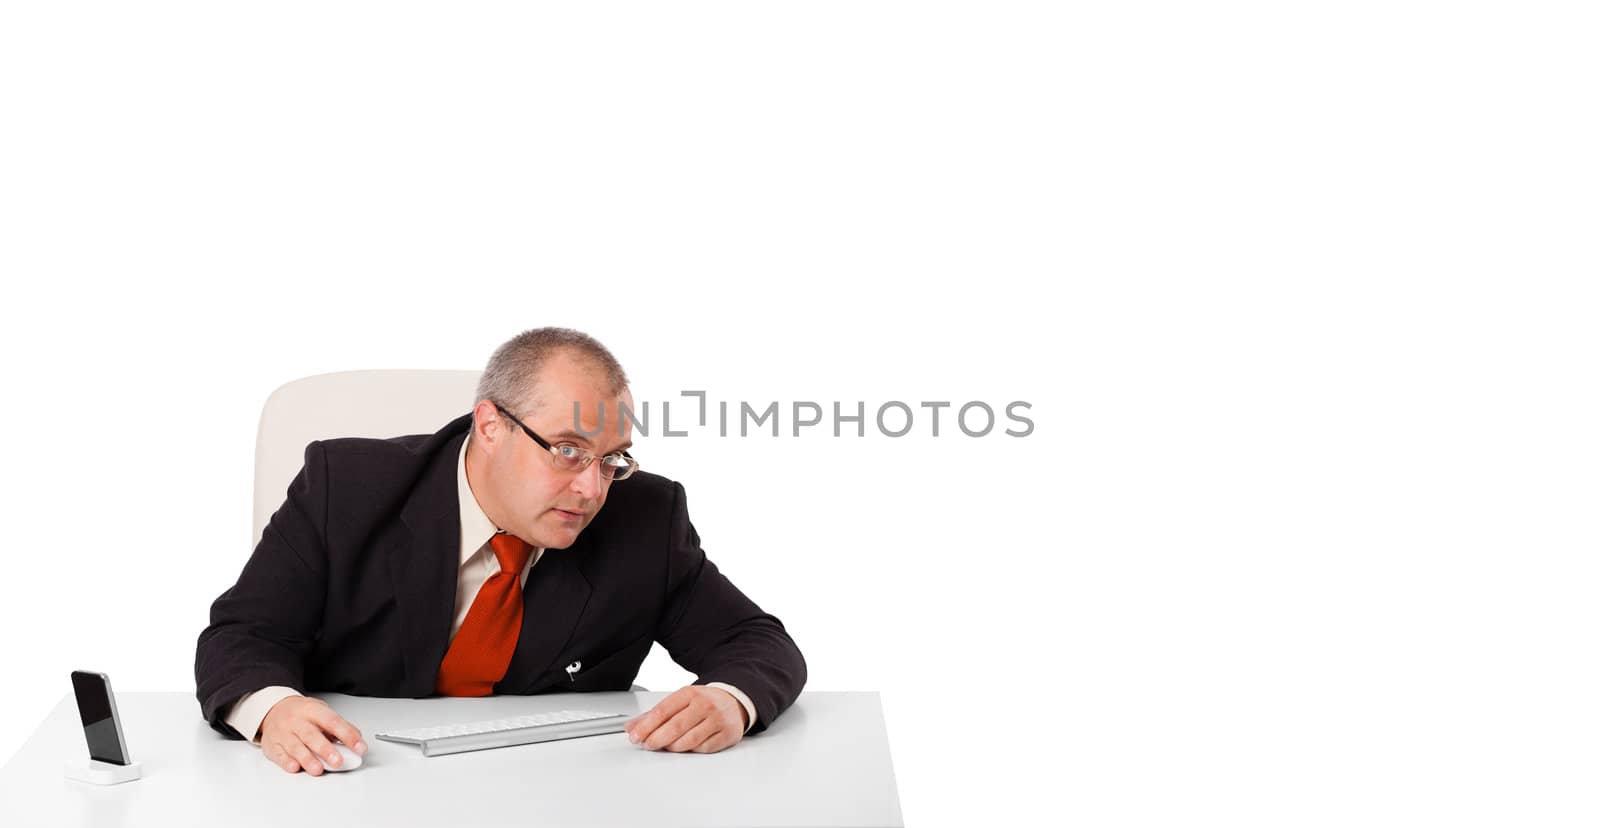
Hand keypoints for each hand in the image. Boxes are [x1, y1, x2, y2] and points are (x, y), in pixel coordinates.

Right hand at [258, 696, 365, 775]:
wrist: (273, 709)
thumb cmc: (302, 713)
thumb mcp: (321, 711)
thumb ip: (338, 725)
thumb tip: (356, 738)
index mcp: (312, 710)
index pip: (333, 722)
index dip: (348, 735)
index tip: (360, 747)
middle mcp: (297, 721)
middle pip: (311, 735)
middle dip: (326, 750)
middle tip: (338, 761)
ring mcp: (283, 733)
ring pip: (295, 747)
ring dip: (307, 759)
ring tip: (318, 769)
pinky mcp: (272, 745)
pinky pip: (279, 754)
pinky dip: (287, 762)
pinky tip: (295, 767)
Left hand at [624, 685, 748, 753]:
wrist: (734, 701)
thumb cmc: (703, 702)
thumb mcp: (680, 701)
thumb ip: (654, 714)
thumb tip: (631, 727)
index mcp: (690, 693)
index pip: (663, 710)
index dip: (646, 726)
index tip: (635, 736)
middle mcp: (705, 705)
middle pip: (675, 727)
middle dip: (656, 739)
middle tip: (647, 745)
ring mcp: (717, 720)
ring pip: (688, 740)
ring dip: (672, 747)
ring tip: (666, 746)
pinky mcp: (726, 735)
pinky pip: (703, 749)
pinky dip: (691, 750)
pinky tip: (686, 746)